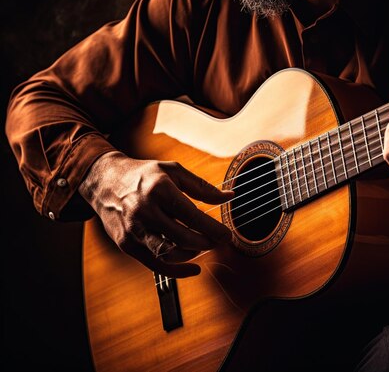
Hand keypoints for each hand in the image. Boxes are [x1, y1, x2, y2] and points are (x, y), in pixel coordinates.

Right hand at [79, 151, 233, 276]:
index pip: (192, 216)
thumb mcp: (174, 171)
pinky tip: (193, 268)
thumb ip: (202, 187)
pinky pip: (155, 264)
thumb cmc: (143, 175)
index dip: (213, 229)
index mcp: (159, 190)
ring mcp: (134, 230)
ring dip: (192, 254)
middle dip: (206, 243)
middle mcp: (145, 211)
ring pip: (169, 254)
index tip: (227, 234)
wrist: (104, 181)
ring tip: (202, 246)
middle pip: (183, 238)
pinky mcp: (127, 244)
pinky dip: (177, 271)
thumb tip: (229, 197)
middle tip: (218, 242)